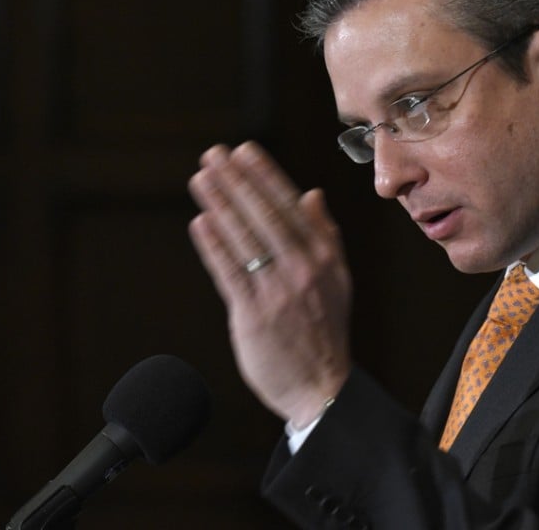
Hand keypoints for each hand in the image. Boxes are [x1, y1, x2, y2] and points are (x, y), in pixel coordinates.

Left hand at [188, 141, 351, 426]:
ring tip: (201, 179)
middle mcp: (303, 270)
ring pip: (245, 239)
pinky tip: (201, 223)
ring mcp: (278, 293)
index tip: (244, 151)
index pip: (290, 206)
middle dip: (237, 181)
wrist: (322, 388)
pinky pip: (230, 274)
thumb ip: (324, 235)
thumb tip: (311, 194)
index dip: (265, 176)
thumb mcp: (338, 279)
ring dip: (221, 205)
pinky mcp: (254, 316)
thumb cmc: (325, 330)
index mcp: (324, 257)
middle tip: (213, 155)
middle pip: (264, 216)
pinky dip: (215, 247)